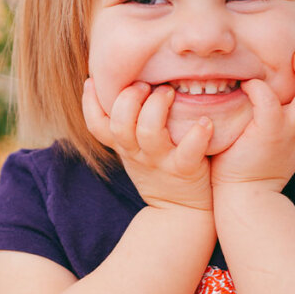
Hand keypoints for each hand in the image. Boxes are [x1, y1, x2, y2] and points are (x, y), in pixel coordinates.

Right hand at [83, 78, 213, 210]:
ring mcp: (160, 161)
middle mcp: (137, 153)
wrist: (180, 212)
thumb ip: (127, 124)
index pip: (96, 125)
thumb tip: (122, 85)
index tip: (93, 80)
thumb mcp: (134, 151)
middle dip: (129, 98)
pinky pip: (188, 152)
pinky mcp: (184, 170)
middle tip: (145, 84)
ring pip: (149, 132)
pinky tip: (205, 122)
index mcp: (124, 146)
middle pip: (119, 124)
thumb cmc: (159, 171)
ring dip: (157, 107)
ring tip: (169, 92)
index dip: (89, 103)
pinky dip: (197, 134)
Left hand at [210, 42, 294, 194]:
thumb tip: (267, 89)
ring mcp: (289, 131)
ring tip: (292, 59)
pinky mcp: (268, 134)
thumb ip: (278, 115)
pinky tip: (248, 85)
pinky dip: (260, 88)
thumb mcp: (274, 137)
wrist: (246, 197)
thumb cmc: (251, 164)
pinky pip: (269, 102)